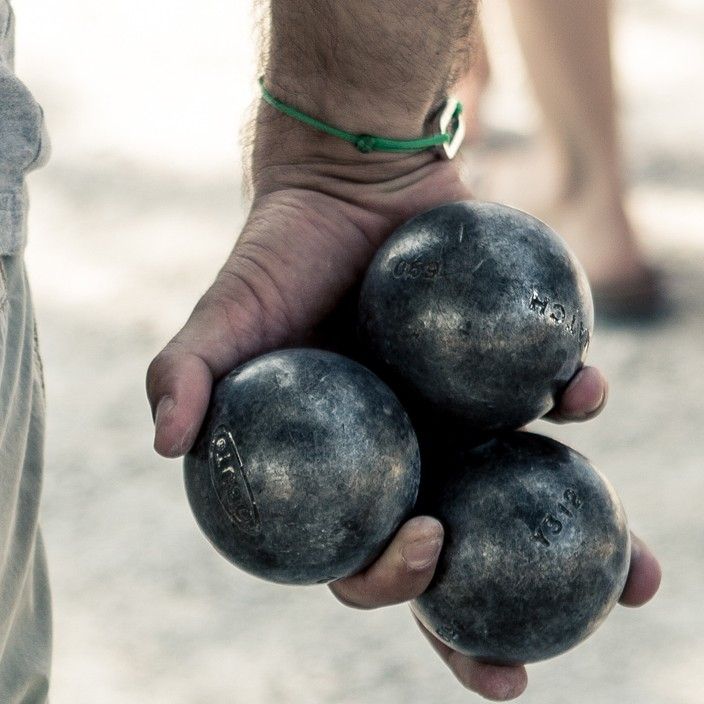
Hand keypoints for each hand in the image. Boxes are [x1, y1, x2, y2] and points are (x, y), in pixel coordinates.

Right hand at [145, 134, 643, 698]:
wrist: (343, 186)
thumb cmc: (281, 255)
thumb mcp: (224, 314)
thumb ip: (185, 374)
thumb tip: (163, 443)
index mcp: (349, 471)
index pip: (363, 556)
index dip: (390, 583)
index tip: (426, 552)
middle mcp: (412, 456)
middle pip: (458, 557)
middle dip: (492, 626)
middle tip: (530, 668)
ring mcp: (465, 416)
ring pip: (526, 494)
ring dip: (589, 539)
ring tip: (640, 578)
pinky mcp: (506, 367)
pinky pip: (548, 397)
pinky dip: (572, 398)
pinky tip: (582, 393)